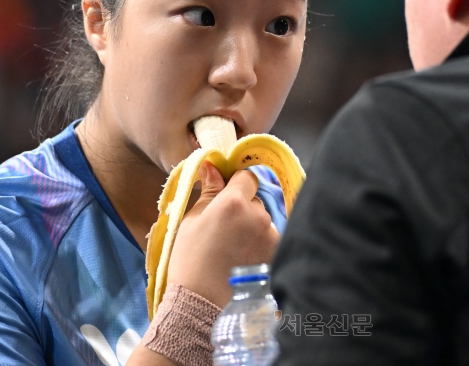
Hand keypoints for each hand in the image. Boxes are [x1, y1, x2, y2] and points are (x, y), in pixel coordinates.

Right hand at [167, 161, 279, 306]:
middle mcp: (258, 214)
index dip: (237, 184)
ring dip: (253, 228)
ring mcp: (272, 234)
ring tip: (234, 250)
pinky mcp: (278, 252)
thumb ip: (209, 191)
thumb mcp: (192, 221)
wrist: (202, 303)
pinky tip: (244, 260)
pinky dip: (260, 245)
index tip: (227, 196)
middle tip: (225, 230)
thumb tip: (212, 165)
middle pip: (255, 200)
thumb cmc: (190, 260)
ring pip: (264, 221)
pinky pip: (271, 238)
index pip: (247, 176)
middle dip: (244, 209)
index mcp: (234, 202)